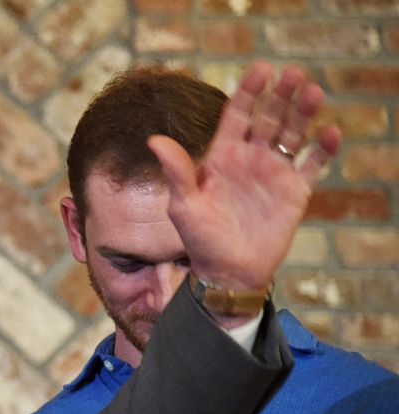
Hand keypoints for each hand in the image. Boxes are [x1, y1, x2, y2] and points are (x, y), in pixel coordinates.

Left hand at [148, 61, 341, 291]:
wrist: (226, 272)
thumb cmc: (200, 239)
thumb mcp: (184, 205)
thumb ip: (176, 171)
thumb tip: (154, 140)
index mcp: (222, 156)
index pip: (238, 114)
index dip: (249, 91)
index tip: (262, 69)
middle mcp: (250, 159)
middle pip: (270, 118)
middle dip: (281, 95)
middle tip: (293, 74)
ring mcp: (274, 173)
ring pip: (294, 134)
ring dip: (304, 113)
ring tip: (313, 92)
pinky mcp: (295, 192)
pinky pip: (313, 164)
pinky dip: (324, 148)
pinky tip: (330, 132)